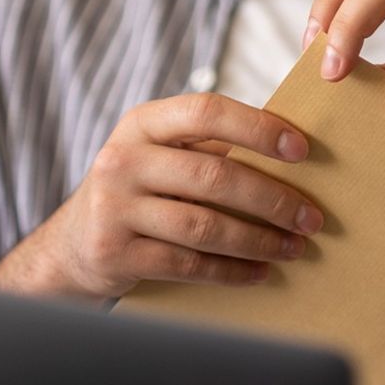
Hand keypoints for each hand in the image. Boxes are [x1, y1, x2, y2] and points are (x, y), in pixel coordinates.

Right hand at [0, 93, 323, 303]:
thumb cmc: (139, 191)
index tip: (302, 149)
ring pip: (203, 225)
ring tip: (294, 248)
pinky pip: (186, 264)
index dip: (257, 128)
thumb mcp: (161, 155)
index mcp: (143, 122)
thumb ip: (210, 149)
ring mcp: (114, 206)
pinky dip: (230, 271)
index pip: (206, 111)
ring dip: (258, 240)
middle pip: (213, 175)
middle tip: (312, 217)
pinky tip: (259, 273)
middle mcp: (123, 158)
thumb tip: (294, 154)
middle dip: (272, 199)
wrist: (72, 244)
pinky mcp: (114, 252)